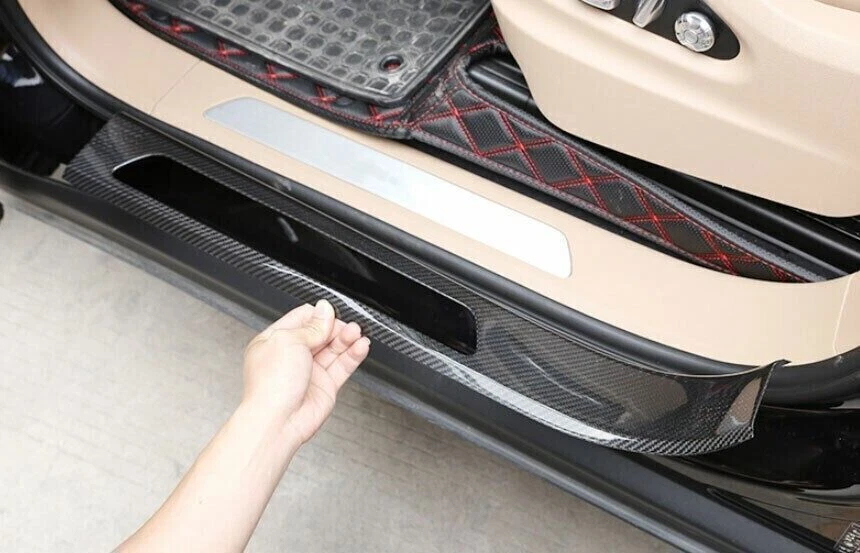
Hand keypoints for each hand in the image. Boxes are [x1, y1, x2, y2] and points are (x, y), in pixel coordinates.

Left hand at [242, 300, 369, 444]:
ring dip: (347, 338)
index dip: (318, 315)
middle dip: (335, 326)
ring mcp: (309, 372)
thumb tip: (324, 311)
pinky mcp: (325, 386)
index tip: (329, 313)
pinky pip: (343, 366)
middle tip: (345, 325)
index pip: (302, 319)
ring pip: (334, 349)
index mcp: (275, 341)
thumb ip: (312, 326)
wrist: (277, 421)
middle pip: (321, 333)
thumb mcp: (288, 340)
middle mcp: (292, 356)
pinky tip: (361, 346)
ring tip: (356, 332)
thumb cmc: (270, 384)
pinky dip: (354, 354)